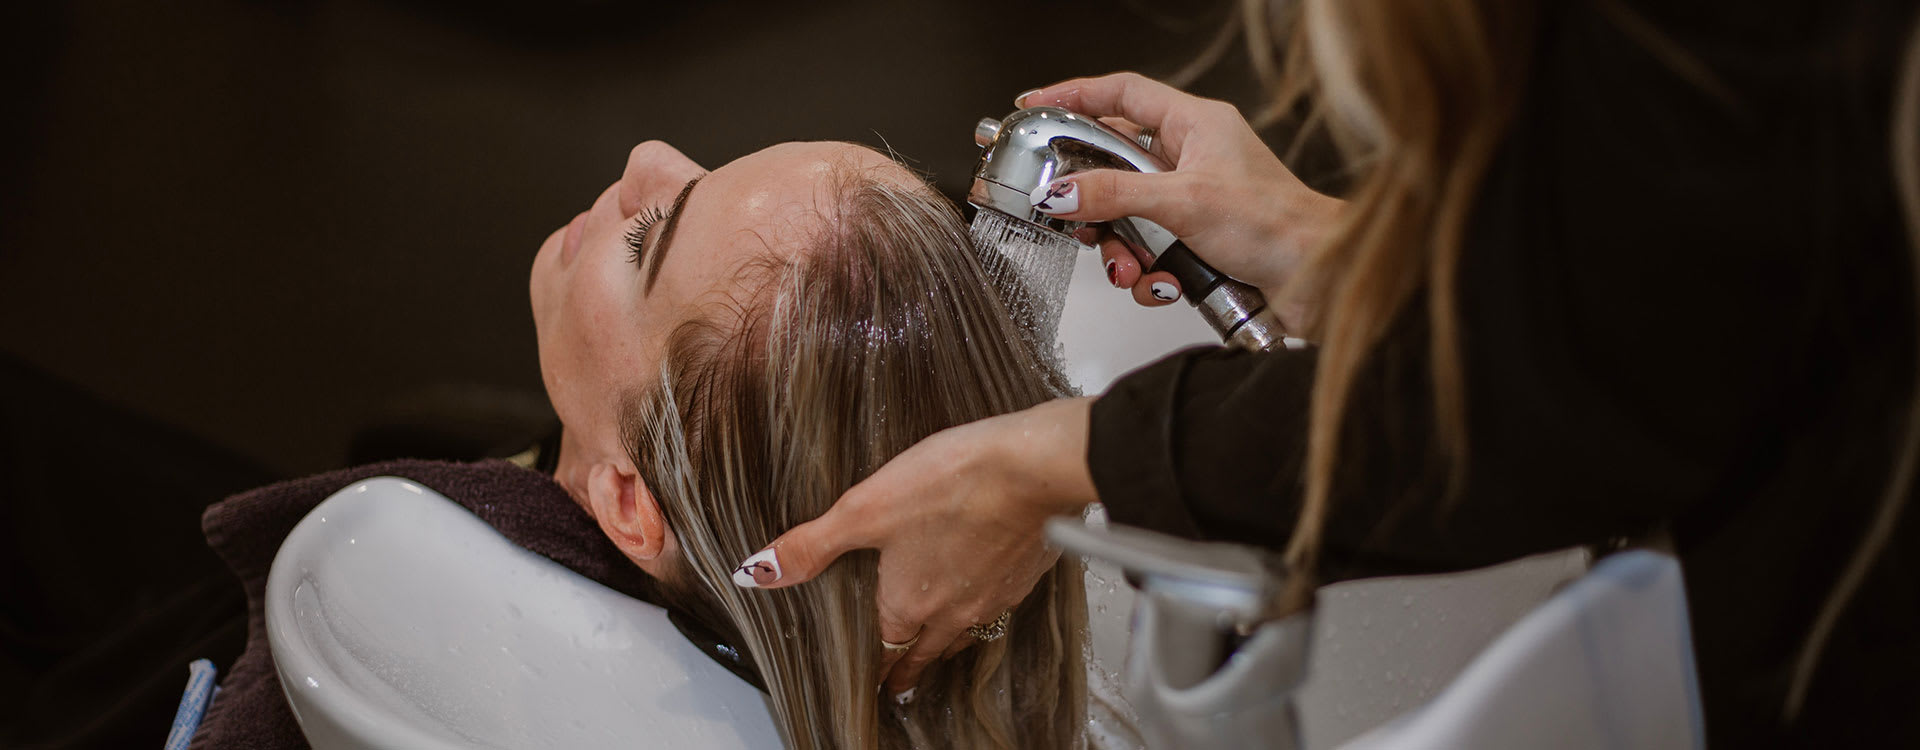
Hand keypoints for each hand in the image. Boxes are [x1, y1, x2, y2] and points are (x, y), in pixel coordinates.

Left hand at [729, 398, 1098, 695]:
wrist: (1031, 469)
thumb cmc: (952, 483)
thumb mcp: (864, 508)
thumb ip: (811, 544)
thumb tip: (757, 572)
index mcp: (908, 603)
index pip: (887, 650)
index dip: (878, 669)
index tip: (875, 683)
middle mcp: (952, 611)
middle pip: (926, 652)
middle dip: (910, 668)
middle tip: (902, 684)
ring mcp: (993, 596)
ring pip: (965, 634)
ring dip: (947, 644)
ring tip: (940, 649)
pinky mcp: (1024, 574)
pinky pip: (998, 606)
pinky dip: (985, 608)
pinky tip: (985, 591)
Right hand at [1017, 72, 1341, 329]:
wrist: (1319, 280)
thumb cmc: (1279, 225)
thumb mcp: (1183, 202)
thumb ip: (1115, 196)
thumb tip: (1062, 193)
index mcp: (1196, 124)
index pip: (1122, 93)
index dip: (1075, 95)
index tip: (1035, 106)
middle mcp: (1193, 157)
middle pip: (1114, 165)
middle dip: (1094, 203)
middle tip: (1074, 218)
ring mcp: (1194, 200)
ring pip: (1127, 217)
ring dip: (1121, 250)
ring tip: (1130, 269)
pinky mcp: (1196, 240)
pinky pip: (1148, 252)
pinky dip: (1148, 274)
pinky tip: (1163, 284)